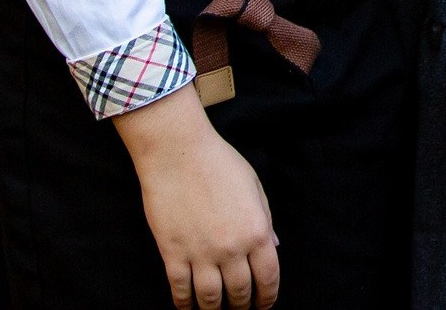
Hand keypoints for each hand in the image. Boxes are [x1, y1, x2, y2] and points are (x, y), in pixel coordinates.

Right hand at [114, 85, 279, 308]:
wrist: (177, 152)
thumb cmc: (219, 163)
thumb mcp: (253, 187)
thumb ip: (265, 220)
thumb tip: (273, 248)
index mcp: (256, 231)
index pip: (268, 278)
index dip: (267, 298)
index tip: (264, 305)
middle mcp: (231, 248)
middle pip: (240, 293)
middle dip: (242, 306)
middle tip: (240, 309)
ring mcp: (200, 253)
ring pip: (210, 299)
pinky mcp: (172, 253)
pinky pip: (180, 290)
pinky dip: (185, 304)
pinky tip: (189, 306)